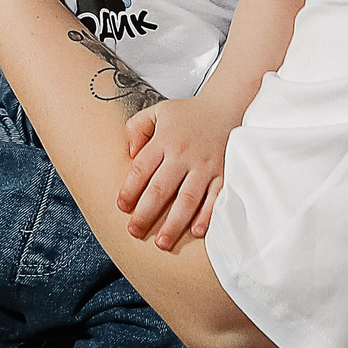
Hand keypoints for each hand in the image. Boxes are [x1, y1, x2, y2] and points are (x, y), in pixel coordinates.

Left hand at [118, 95, 239, 248]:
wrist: (226, 105)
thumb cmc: (188, 113)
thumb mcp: (157, 112)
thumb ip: (137, 128)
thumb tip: (128, 153)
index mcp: (164, 139)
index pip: (141, 169)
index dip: (129, 190)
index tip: (122, 207)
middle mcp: (183, 154)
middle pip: (160, 188)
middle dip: (145, 213)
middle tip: (134, 231)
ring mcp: (205, 165)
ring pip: (187, 198)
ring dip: (174, 223)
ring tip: (162, 243)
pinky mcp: (223, 172)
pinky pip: (215, 198)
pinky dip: (207, 215)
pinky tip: (196, 231)